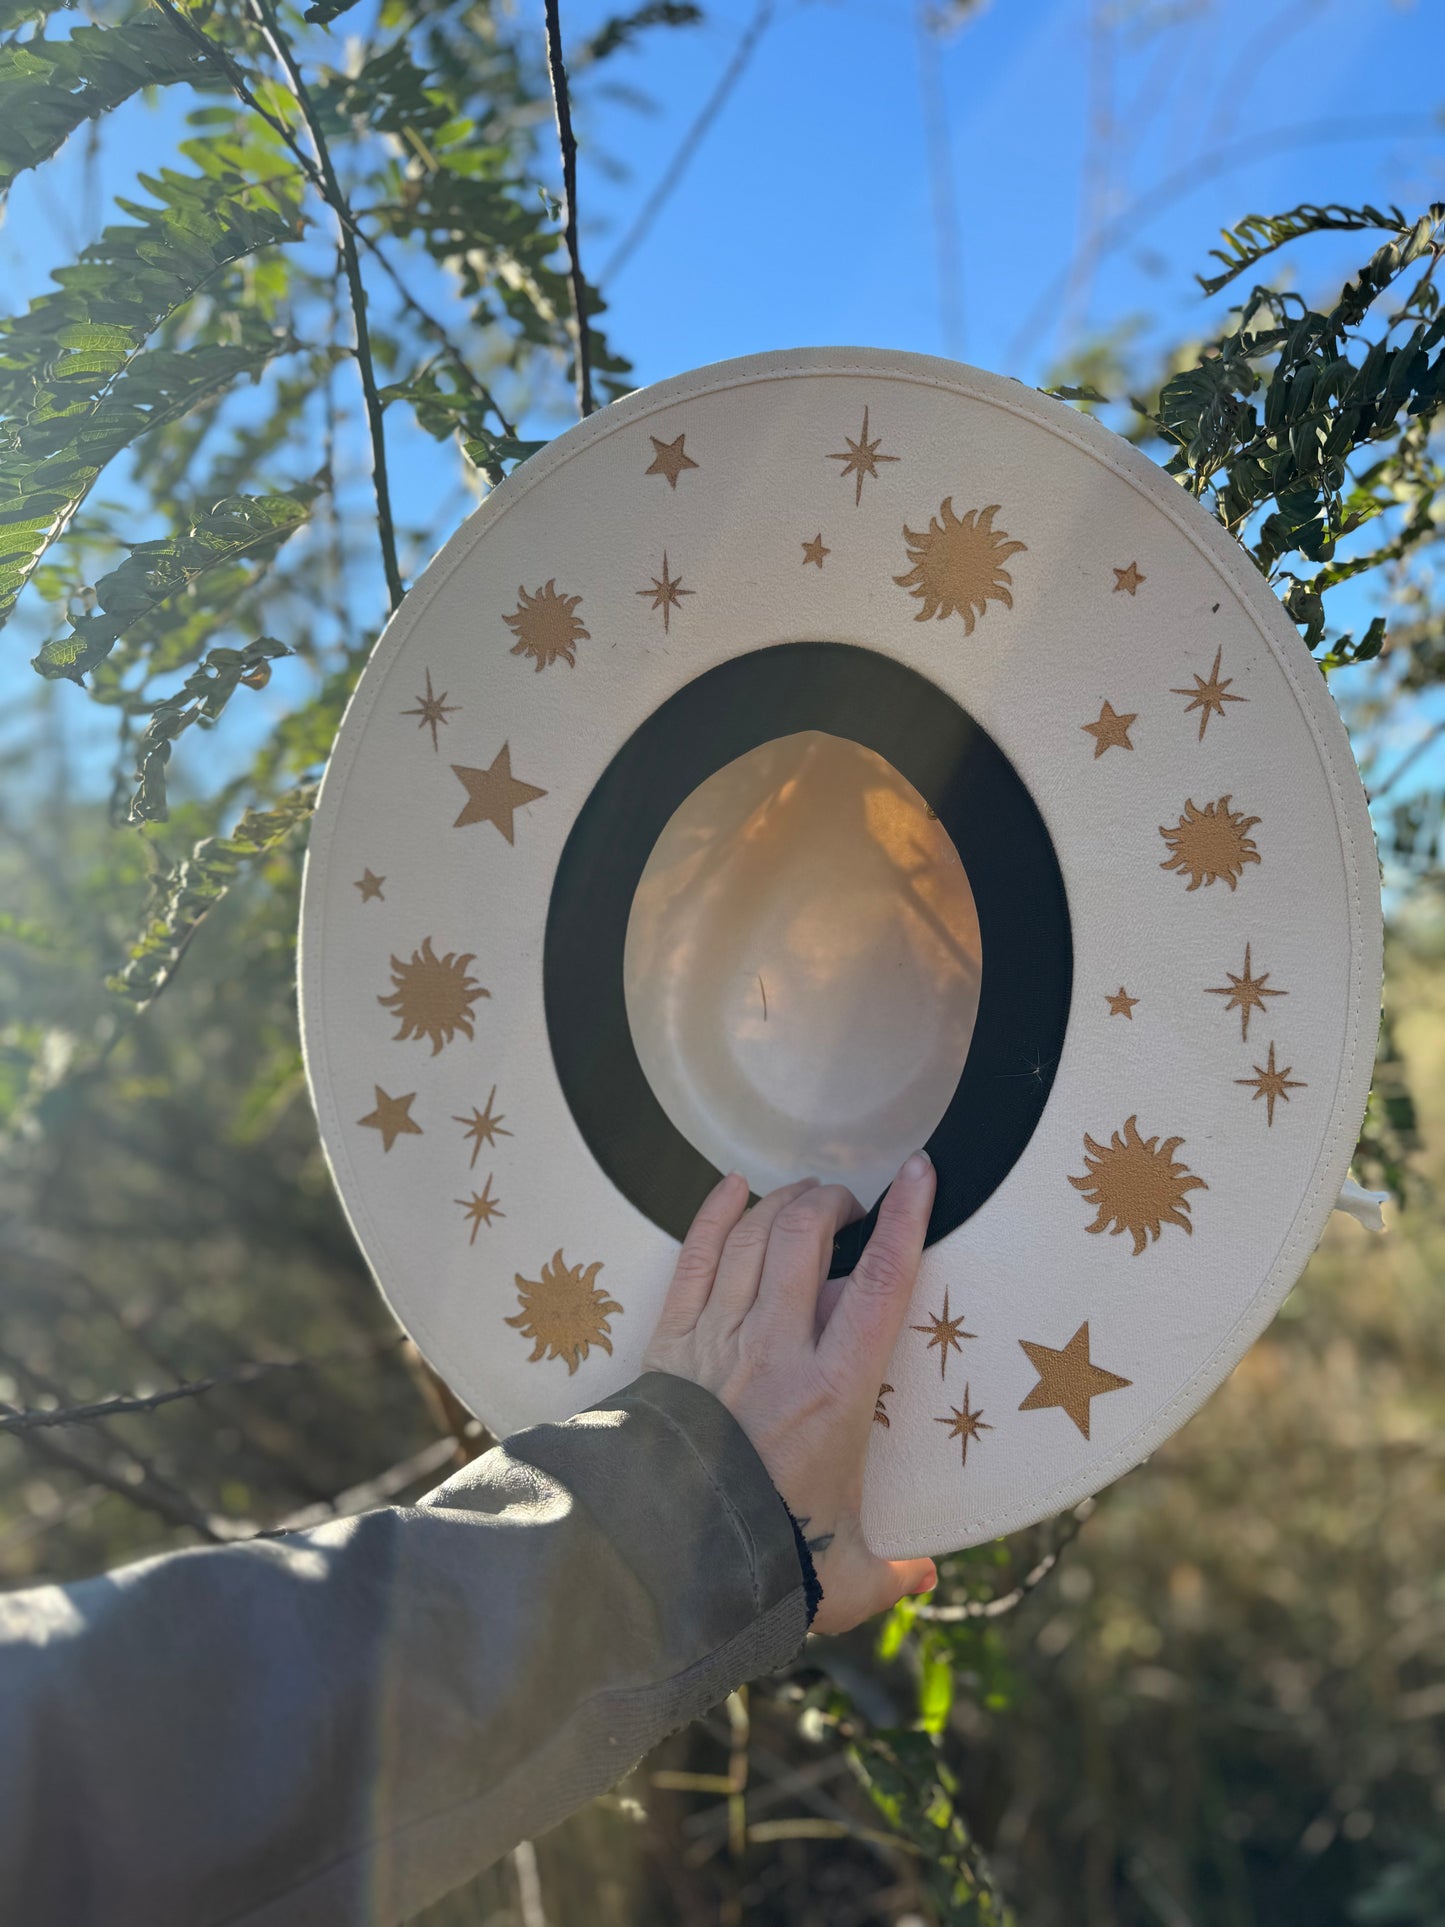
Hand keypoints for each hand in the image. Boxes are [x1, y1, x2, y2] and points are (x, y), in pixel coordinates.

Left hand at [642, 1154, 938, 1634]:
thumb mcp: (842, 1578)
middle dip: (833, 1202)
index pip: (881, 1283)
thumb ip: (890, 1572)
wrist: (658, 1563)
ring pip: (752, 1235)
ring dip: (784, 1204)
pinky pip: (695, 1256)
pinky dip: (714, 1213)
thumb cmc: (761, 1564)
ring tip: (807, 1199)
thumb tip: (923, 1574)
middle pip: (805, 1235)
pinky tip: (733, 1189)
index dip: (905, 1219)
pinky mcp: (671, 1342)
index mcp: (834, 1392)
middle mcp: (776, 1349)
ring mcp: (718, 1337)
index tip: (920, 1174)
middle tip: (851, 1208)